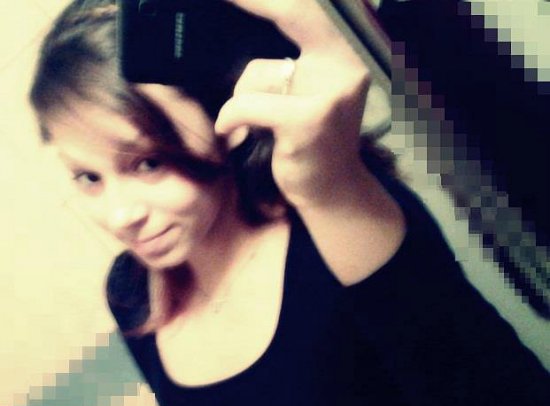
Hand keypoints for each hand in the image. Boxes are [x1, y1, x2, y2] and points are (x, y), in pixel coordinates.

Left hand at [215, 0, 370, 208]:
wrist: (332, 190)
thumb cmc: (312, 141)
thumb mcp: (306, 93)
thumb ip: (287, 64)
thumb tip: (247, 26)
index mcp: (346, 55)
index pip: (307, 7)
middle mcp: (347, 66)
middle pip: (293, 12)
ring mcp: (330, 93)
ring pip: (257, 72)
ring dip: (243, 96)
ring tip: (260, 125)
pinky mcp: (308, 120)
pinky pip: (247, 104)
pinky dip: (231, 118)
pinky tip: (231, 132)